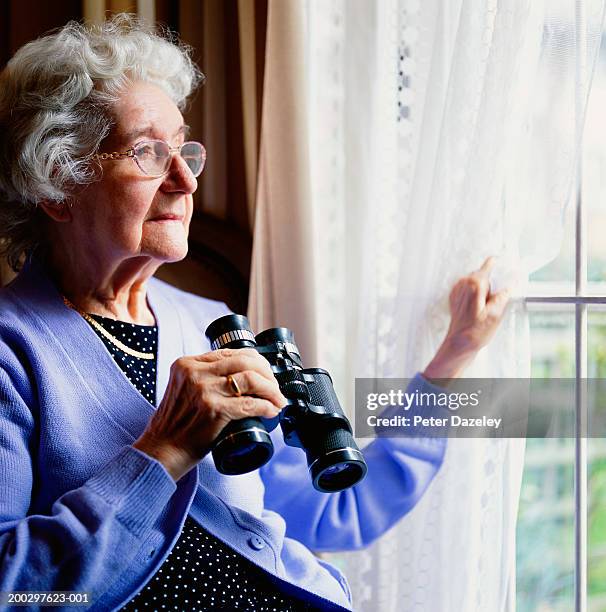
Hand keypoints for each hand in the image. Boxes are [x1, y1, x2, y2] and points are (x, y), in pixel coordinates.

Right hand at [133, 348, 286, 480]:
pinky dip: (266, 407)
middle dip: (267, 373)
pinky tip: (272, 411)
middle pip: (245, 361)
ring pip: (251, 379)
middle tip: (275, 387)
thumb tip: (239, 376)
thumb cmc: (174, 425)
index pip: (230, 352)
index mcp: (187, 364)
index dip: (255, 361)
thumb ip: (203, 377)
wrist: (161, 451)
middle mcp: (195, 372)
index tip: (265, 372)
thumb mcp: (183, 388)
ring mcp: (204, 390)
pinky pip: (250, 404)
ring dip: (271, 390)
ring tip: (278, 399)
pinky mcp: (213, 409)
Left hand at [423, 257, 509, 380]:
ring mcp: (457, 289)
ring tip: (486, 307)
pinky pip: (470, 289)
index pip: (489, 265)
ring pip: (477, 281)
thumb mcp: (496, 314)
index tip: (508, 264)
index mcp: (474, 284)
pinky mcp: (455, 296)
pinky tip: (480, 308)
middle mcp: (463, 283)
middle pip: (484, 274)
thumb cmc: (476, 331)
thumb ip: (503, 294)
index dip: (500, 265)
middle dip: (493, 283)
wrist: (459, 343)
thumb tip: (512, 282)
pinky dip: (477, 294)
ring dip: (485, 289)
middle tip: (496, 300)